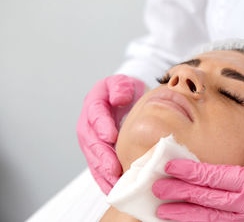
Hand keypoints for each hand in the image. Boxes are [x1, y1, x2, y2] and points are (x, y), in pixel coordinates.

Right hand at [77, 75, 144, 193]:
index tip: (111, 136)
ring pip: (93, 159)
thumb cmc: (125, 91)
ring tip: (115, 185)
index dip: (102, 125)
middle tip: (113, 169)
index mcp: (94, 104)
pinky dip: (104, 181)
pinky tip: (113, 191)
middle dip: (102, 157)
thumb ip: (120, 86)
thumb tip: (119, 98)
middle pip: (92, 142)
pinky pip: (98, 169)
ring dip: (103, 173)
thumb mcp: (123, 82)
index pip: (95, 113)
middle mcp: (88, 124)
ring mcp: (91, 141)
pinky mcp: (97, 154)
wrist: (124, 100)